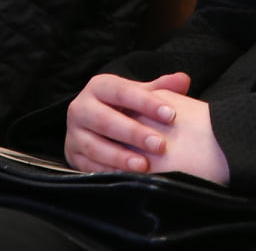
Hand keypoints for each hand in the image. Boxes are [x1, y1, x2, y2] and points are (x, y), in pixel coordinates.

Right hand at [65, 72, 229, 184]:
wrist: (93, 123)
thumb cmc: (122, 106)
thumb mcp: (138, 93)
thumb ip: (160, 88)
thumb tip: (183, 80)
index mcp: (99, 86)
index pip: (123, 92)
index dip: (147, 103)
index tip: (171, 115)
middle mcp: (81, 107)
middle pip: (106, 121)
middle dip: (134, 134)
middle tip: (160, 145)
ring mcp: (74, 133)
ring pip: (95, 146)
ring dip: (121, 157)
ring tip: (144, 165)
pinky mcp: (71, 154)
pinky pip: (89, 165)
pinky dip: (109, 171)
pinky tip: (127, 176)